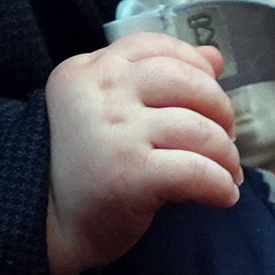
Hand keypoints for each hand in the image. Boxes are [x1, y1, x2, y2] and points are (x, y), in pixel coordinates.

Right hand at [43, 33, 242, 274]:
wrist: (46, 227)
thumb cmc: (82, 165)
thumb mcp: (107, 108)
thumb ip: (153, 75)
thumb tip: (215, 57)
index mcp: (86, 70)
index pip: (154, 47)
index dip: (194, 66)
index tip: (208, 93)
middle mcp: (99, 93)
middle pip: (185, 80)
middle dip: (219, 108)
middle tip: (225, 136)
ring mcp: (115, 132)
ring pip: (198, 128)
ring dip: (225, 153)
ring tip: (227, 172)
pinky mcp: (130, 174)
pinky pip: (196, 171)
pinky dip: (219, 184)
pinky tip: (223, 195)